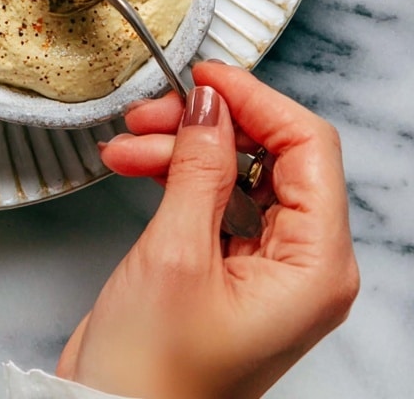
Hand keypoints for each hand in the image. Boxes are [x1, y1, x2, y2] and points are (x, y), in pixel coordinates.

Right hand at [56, 61, 358, 398]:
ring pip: (238, 172)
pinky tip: (136, 163)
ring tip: (129, 142)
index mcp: (315, 267)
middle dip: (211, 124)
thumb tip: (212, 104)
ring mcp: (267, 267)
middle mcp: (303, 266)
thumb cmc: (153, 372)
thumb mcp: (175, 253)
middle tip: (156, 109)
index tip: (207, 76)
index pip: (308, 148)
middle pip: (273, 156)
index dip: (257, 101)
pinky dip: (176, 173)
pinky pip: (215, 198)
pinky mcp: (230, 268)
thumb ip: (198, 167)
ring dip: (182, 147)